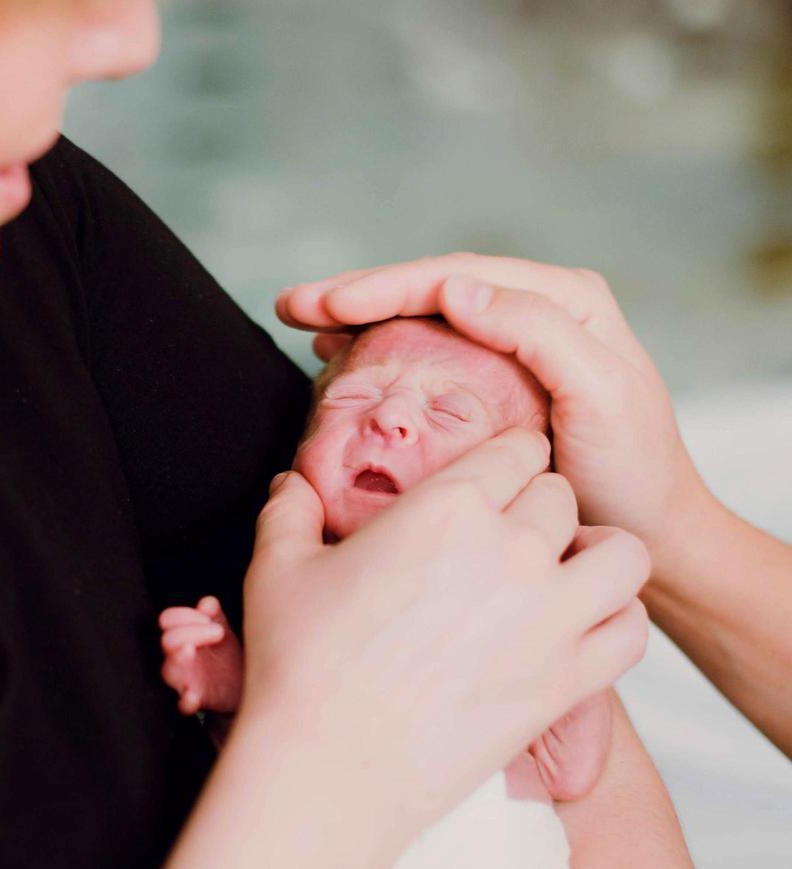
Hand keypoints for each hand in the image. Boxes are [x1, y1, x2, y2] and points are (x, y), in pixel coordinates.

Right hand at [159, 596, 244, 714]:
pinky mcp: (197, 701)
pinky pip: (183, 705)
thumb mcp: (223, 631)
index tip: (209, 618)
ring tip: (190, 650)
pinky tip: (193, 695)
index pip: (168, 620)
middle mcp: (179, 658)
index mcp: (183, 637)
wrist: (245, 687)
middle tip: (218, 633)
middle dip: (190, 631)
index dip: (185, 615)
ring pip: (168, 670)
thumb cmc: (228, 656)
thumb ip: (214, 615)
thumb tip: (206, 603)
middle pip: (167, 641)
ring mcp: (185, 680)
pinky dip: (185, 701)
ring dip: (178, 659)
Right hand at [238, 428, 649, 829]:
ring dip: (597, 553)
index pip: (516, 448)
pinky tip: (579, 625)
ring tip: (564, 568)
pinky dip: (618, 620)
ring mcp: (548, 617)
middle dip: (537, 503)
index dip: (507, 456)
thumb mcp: (277, 566)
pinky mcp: (565, 682)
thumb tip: (292, 482)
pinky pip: (632, 631)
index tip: (494, 475)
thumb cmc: (299, 665)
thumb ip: (289, 509)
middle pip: (561, 495)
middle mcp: (510, 550)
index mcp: (446, 507)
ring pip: (622, 553)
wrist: (327, 768)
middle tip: (507, 530)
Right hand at [275, 253, 713, 567]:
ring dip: (359, 319)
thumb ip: (537, 330)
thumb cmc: (632, 472)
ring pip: (421, 318)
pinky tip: (340, 357)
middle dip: (355, 293)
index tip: (327, 306)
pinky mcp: (492, 389)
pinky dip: (379, 352)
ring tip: (301, 323)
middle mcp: (535, 313)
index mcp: (563, 300)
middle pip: (429, 288)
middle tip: (291, 304)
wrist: (650, 537)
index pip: (456, 277)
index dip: (384, 286)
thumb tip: (455, 287)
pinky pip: (426, 356)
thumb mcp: (598, 394)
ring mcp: (510, 350)